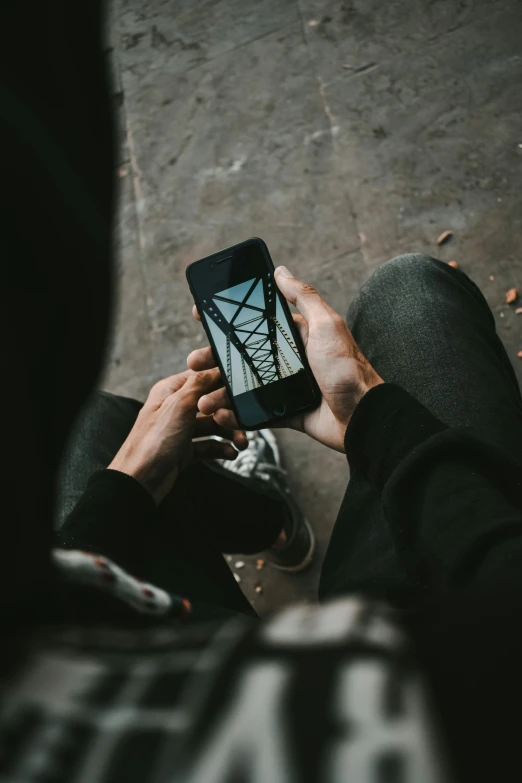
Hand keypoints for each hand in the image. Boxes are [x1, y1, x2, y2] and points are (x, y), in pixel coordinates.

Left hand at [108, 369, 246, 503]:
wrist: (140, 482)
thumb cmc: (153, 442)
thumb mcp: (178, 406)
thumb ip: (198, 385)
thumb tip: (214, 367)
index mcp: (170, 392)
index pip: (201, 378)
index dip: (221, 382)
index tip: (240, 387)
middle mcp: (176, 409)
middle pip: (211, 404)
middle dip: (228, 413)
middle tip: (238, 422)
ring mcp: (181, 430)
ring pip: (213, 426)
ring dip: (229, 433)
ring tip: (241, 443)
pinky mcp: (185, 451)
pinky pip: (208, 446)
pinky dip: (221, 449)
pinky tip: (231, 453)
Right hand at [188, 267, 382, 452]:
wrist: (365, 418)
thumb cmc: (348, 369)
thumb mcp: (327, 325)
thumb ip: (304, 297)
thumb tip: (280, 270)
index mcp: (298, 335)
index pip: (256, 324)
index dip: (228, 322)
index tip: (202, 318)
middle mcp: (291, 359)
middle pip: (244, 356)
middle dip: (215, 360)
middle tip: (193, 363)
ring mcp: (288, 387)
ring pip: (246, 386)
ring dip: (221, 391)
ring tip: (201, 399)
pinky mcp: (289, 412)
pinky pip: (258, 412)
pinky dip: (238, 415)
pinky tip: (221, 414)